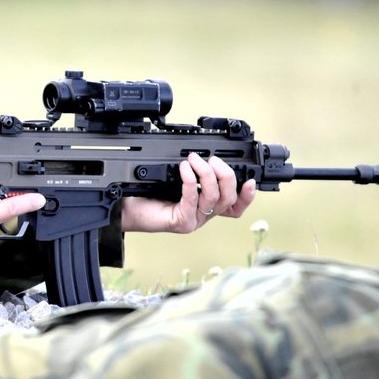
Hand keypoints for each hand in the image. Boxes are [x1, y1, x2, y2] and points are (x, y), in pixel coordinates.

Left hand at [121, 153, 255, 233]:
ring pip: (213, 197)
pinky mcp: (182, 222)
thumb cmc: (150, 193)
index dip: (247, 196)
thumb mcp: (176, 180)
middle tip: (211, 159)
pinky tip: (184, 169)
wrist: (128, 208)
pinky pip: (192, 200)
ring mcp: (194, 220)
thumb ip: (195, 174)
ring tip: (193, 159)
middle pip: (229, 198)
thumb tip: (207, 156)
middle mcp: (204, 215)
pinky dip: (190, 181)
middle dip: (225, 174)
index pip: (236, 206)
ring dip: (206, 173)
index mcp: (207, 206)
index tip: (250, 180)